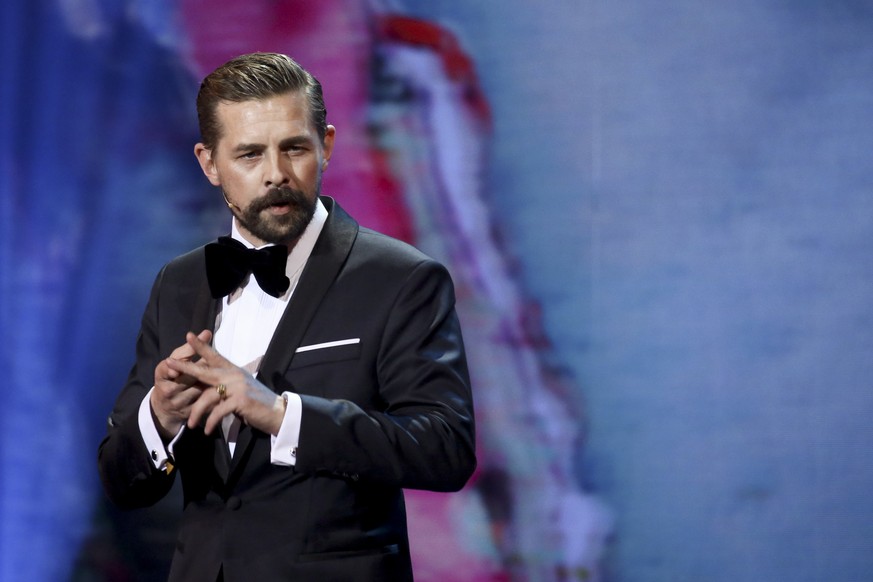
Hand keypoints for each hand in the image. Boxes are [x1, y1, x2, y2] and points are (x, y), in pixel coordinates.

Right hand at [151, 329, 212, 439]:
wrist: (165, 406)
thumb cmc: (173, 377)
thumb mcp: (176, 362)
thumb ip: (190, 348)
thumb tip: (207, 332)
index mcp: (161, 374)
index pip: (170, 366)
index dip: (182, 362)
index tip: (192, 354)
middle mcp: (166, 390)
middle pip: (187, 379)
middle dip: (201, 371)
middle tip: (215, 364)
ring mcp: (177, 403)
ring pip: (197, 391)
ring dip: (210, 383)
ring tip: (222, 376)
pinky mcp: (187, 413)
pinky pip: (203, 404)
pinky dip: (213, 397)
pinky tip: (223, 391)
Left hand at [165, 332, 285, 435]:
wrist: (277, 413)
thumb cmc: (257, 403)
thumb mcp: (240, 390)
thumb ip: (224, 386)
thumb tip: (207, 388)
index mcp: (234, 370)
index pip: (215, 355)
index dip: (201, 346)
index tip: (188, 335)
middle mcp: (235, 374)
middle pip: (205, 370)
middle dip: (185, 367)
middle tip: (168, 363)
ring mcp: (238, 386)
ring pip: (208, 396)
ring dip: (197, 412)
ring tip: (191, 424)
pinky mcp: (240, 400)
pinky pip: (218, 411)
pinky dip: (210, 422)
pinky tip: (206, 430)